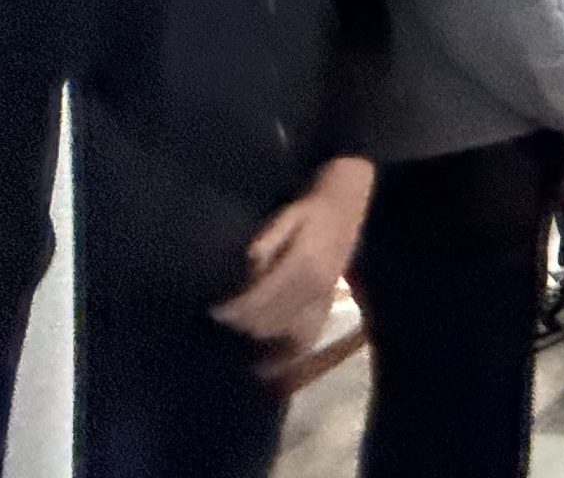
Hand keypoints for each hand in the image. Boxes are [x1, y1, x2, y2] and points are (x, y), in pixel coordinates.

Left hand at [211, 157, 371, 374]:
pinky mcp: (328, 302)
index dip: (230, 310)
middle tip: (220, 318)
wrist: (348, 201)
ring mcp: (324, 297)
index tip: (212, 309)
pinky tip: (270, 365)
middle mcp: (314, 286)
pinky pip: (308, 337)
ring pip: (284, 332)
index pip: (256, 301)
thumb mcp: (286, 215)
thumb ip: (267, 242)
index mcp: (301, 264)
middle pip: (266, 321)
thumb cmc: (311, 207)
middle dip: (239, 324)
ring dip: (259, 335)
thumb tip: (247, 268)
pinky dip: (288, 354)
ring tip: (238, 333)